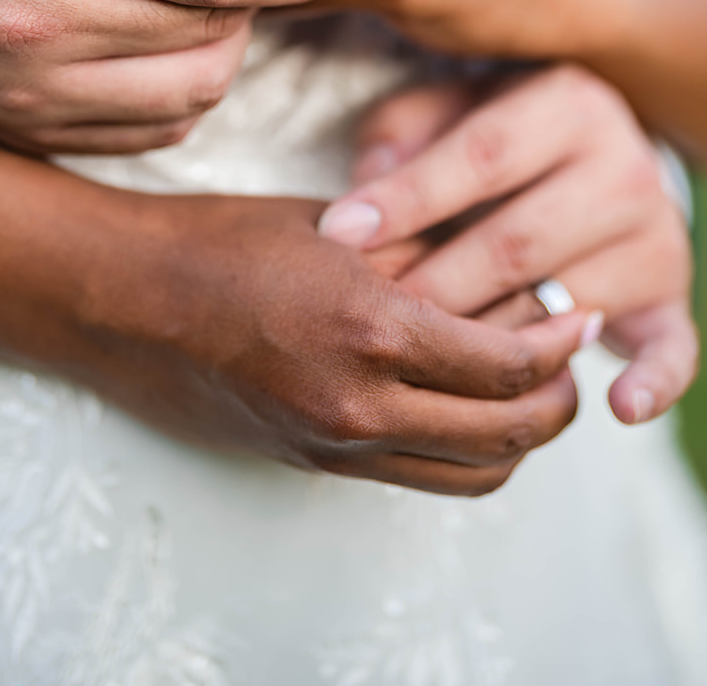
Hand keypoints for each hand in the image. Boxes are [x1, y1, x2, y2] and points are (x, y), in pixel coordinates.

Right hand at [54, 182, 593, 495]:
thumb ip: (420, 256)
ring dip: (517, 438)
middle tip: (572, 358)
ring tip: (529, 387)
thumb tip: (501, 273)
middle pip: (506, 435)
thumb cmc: (224, 239)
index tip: (580, 313)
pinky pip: (419, 478)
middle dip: (557, 400)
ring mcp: (334, 446)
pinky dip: (461, 451)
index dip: (559, 343)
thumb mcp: (335, 227)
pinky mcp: (314, 463)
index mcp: (368, 329)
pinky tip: (461, 402)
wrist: (125, 300)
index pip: (505, 364)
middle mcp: (358, 405)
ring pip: (472, 473)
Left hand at [318, 66, 697, 425]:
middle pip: (519, 241)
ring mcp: (655, 237)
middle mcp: (624, 167)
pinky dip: (653, 383)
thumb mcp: (450, 105)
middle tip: (369, 317)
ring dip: (495, 345)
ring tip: (425, 368)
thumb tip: (366, 185)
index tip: (340, 232)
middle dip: (435, 285)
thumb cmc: (494, 130)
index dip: (408, 198)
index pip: (482, 156)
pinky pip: (672, 348)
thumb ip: (404, 130)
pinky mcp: (672, 298)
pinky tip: (617, 405)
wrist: (596, 150)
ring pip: (569, 305)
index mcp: (567, 104)